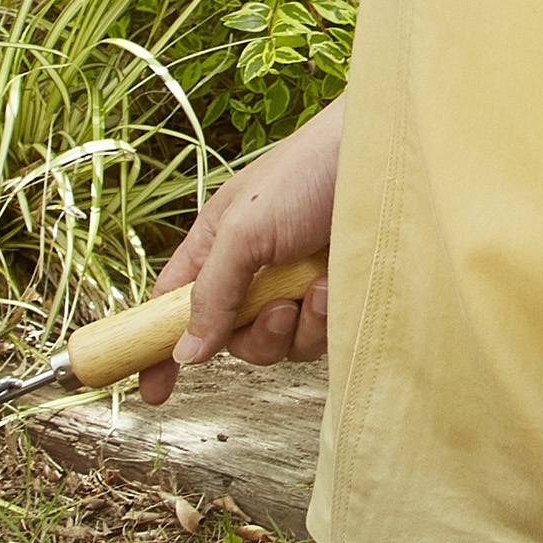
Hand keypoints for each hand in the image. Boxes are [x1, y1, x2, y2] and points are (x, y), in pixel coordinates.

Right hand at [139, 98, 343, 407]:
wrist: (390, 150)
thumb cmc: (311, 171)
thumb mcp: (246, 228)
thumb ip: (212, 292)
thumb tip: (184, 352)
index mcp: (219, 246)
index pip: (175, 307)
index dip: (160, 349)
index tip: (153, 391)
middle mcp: (256, 270)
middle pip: (234, 338)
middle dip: (254, 336)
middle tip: (278, 308)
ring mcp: (300, 284)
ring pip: (281, 344)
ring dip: (296, 327)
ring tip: (316, 288)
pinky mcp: (341, 294)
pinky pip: (321, 337)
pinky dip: (326, 321)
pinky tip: (337, 286)